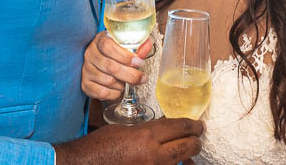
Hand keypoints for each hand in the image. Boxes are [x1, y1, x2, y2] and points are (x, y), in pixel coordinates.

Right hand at [54, 118, 202, 164]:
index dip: (192, 125)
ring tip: (190, 149)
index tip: (198, 125)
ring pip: (180, 162)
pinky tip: (178, 163)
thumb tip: (164, 131)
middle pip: (186, 146)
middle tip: (199, 136)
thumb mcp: (126, 130)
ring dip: (187, 156)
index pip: (179, 127)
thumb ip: (148, 130)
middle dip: (196, 140)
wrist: (86, 164)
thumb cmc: (101, 145)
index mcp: (146, 136)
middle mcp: (153, 155)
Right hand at [82, 31, 153, 100]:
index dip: (125, 56)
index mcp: (100, 40)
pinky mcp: (85, 84)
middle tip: (142, 78)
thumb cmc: (115, 53)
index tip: (140, 63)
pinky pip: (101, 92)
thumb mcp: (124, 46)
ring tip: (127, 81)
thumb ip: (137, 47)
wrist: (100, 61)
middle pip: (110, 66)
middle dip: (130, 75)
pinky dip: (114, 93)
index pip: (108, 46)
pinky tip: (118, 89)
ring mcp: (86, 69)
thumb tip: (148, 44)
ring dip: (122, 84)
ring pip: (107, 80)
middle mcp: (90, 54)